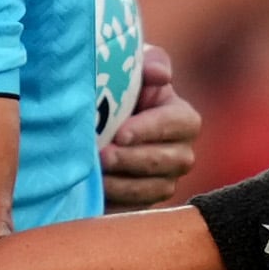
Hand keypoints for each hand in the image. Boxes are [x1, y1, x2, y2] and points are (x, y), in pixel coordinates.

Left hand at [99, 43, 202, 208]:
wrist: (87, 128)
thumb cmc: (111, 91)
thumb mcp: (128, 70)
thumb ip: (149, 62)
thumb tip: (161, 74)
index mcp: (181, 117)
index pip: (180, 122)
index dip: (152, 129)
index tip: (121, 132)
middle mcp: (181, 151)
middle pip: (171, 160)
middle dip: (135, 159)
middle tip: (103, 155)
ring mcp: (166, 179)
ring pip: (157, 187)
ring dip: (125, 182)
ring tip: (97, 173)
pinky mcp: (147, 201)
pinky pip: (140, 207)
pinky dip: (119, 199)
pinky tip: (98, 188)